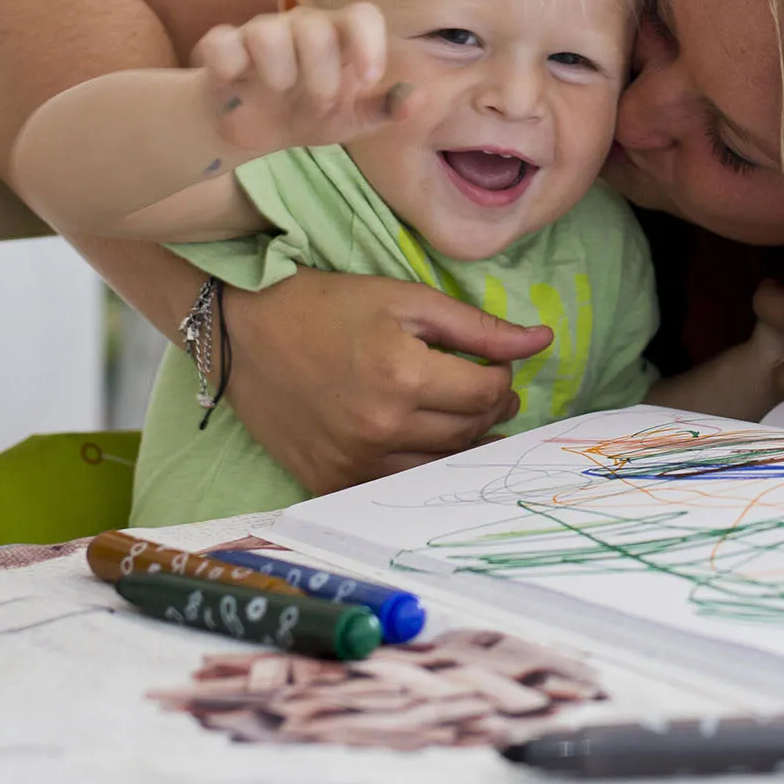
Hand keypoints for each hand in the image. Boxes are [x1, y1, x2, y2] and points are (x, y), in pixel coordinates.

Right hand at [191, 0, 409, 155]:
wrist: (256, 127)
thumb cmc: (310, 112)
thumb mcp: (352, 119)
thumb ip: (385, 109)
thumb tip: (419, 98)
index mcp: (339, 38)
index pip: (362, 15)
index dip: (368, 43)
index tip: (367, 79)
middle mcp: (301, 27)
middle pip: (314, 26)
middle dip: (320, 72)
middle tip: (320, 101)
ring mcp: (259, 34)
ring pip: (266, 31)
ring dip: (278, 71)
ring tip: (280, 92)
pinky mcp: (222, 48)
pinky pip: (220, 44)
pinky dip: (227, 64)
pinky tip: (236, 83)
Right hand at [221, 270, 555, 493]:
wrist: (241, 333)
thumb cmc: (325, 306)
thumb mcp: (405, 299)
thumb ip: (477, 326)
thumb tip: (542, 340)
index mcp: (403, 376)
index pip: (488, 393)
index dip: (502, 377)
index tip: (494, 365)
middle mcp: (381, 427)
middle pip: (469, 431)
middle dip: (489, 408)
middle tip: (486, 389)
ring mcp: (354, 461)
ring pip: (439, 464)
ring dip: (461, 440)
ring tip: (460, 414)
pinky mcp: (330, 480)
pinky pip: (396, 484)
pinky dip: (419, 464)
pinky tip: (420, 439)